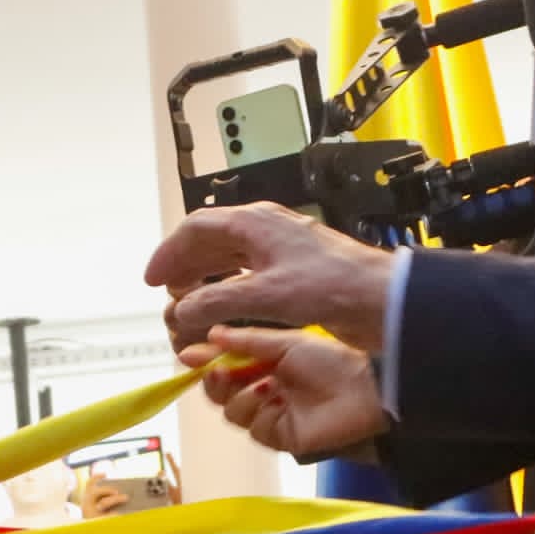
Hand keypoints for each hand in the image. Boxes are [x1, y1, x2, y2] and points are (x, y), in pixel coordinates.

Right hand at [143, 206, 396, 350]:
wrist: (381, 298)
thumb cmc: (333, 285)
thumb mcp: (265, 295)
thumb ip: (216, 301)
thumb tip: (181, 310)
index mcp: (255, 223)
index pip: (196, 228)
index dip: (169, 252)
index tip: (153, 279)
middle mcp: (266, 230)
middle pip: (211, 240)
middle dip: (184, 265)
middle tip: (166, 291)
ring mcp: (281, 250)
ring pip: (229, 257)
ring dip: (204, 278)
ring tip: (188, 301)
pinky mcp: (294, 272)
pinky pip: (248, 273)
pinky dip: (227, 288)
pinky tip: (224, 306)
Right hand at [184, 329, 387, 458]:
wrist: (363, 387)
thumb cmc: (331, 360)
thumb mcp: (285, 342)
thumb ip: (246, 341)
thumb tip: (211, 335)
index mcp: (264, 364)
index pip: (224, 365)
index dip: (206, 362)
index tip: (189, 354)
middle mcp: (264, 389)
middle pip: (220, 393)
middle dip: (215, 381)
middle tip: (219, 370)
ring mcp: (271, 414)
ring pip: (231, 412)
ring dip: (240, 396)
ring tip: (263, 383)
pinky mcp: (281, 436)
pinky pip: (254, 429)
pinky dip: (260, 413)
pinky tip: (278, 400)